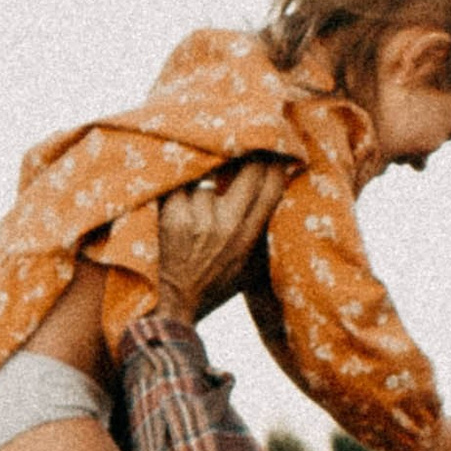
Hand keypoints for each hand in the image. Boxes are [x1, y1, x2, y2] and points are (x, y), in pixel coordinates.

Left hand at [151, 161, 288, 323]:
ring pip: (207, 182)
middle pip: (247, 174)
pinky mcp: (174, 215)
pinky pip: (182, 188)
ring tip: (196, 206)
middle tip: (244, 147)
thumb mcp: (247, 265)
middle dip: (247, 157)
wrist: (174, 302)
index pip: (271, 191)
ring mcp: (200, 219)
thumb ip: (259, 233)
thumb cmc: (213, 284)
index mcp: (249, 238)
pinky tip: (178, 208)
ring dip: (202, 186)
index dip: (276, 166)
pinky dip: (180, 194)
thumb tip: (276, 197)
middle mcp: (228, 226)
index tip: (276, 150)